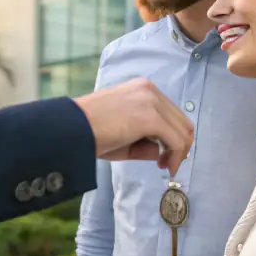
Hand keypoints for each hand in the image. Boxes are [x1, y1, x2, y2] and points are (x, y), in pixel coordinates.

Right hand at [74, 78, 193, 174]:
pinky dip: (175, 156)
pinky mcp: (150, 117)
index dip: (174, 136)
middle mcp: (150, 90)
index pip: (171, 112)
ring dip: (178, 153)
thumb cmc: (91, 132)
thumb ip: (146, 139)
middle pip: (182, 121)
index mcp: (142, 88)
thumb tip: (162, 151)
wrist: (72, 128)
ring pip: (182, 131)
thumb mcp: (125, 133)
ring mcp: (151, 102)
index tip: (164, 155)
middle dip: (180, 146)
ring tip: (166, 166)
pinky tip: (166, 166)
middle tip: (169, 164)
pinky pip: (175, 140)